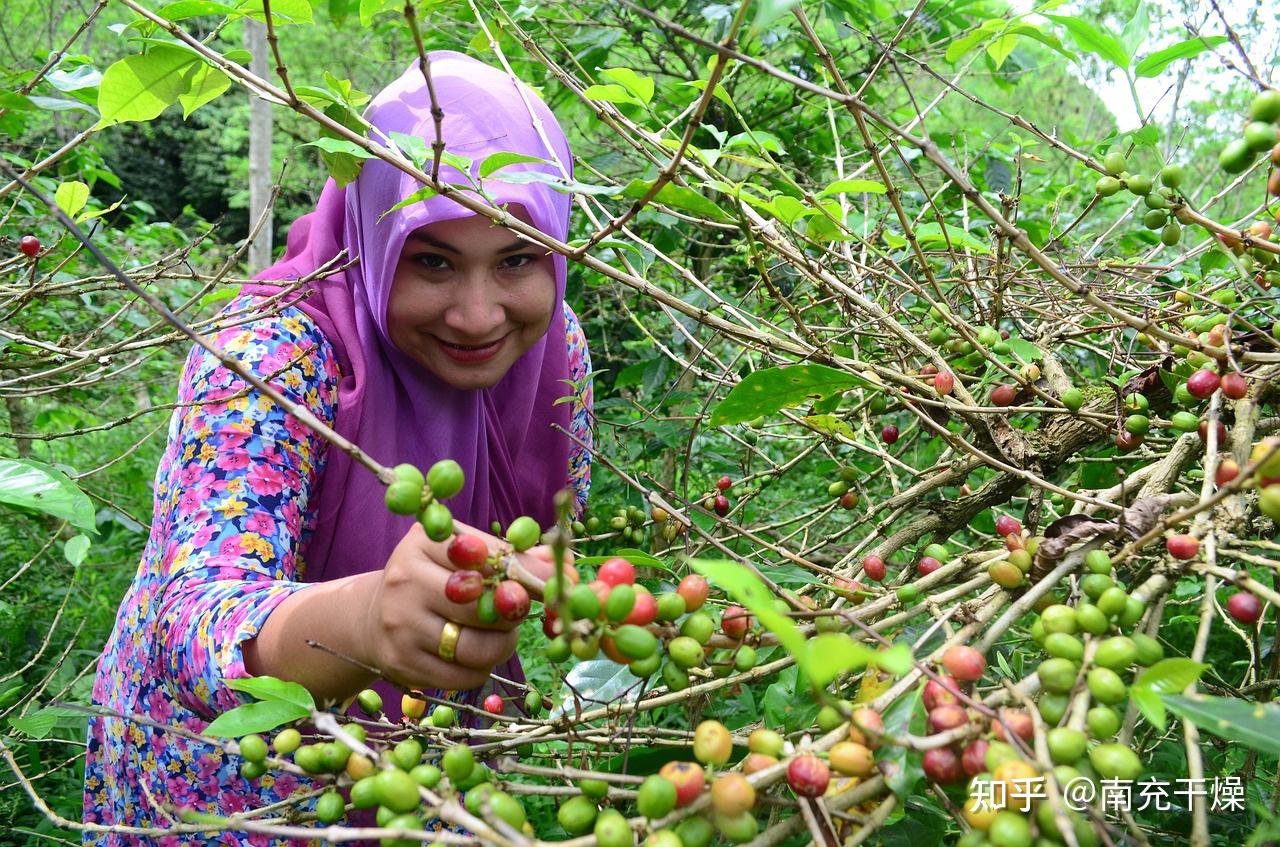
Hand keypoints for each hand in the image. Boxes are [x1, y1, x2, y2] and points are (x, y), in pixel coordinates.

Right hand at [359, 522, 567, 690]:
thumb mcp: (461, 555)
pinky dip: (480, 669)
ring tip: (498, 636)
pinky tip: (473, 656)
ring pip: (477, 648)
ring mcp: (401, 626)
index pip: (488, 558)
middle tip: (516, 614)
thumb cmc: (433, 579)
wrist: (373, 616)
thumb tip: (565, 569)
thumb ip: (512, 557)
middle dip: (512, 614)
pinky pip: (463, 677)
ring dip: (501, 646)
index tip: (553, 585)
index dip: (527, 574)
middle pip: (484, 607)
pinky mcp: (402, 664)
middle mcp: (406, 581)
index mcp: (424, 543)